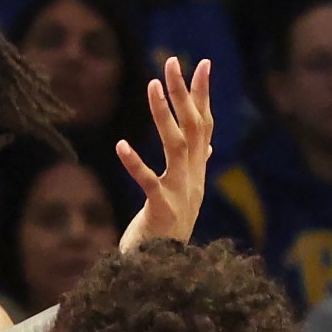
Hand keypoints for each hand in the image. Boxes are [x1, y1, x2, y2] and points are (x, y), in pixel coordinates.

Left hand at [117, 56, 213, 251]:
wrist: (165, 270)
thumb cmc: (170, 231)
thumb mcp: (186, 194)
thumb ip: (196, 166)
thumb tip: (210, 146)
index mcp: (197, 170)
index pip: (204, 125)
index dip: (204, 95)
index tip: (203, 64)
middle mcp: (194, 176)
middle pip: (193, 126)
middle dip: (184, 93)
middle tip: (173, 62)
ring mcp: (180, 192)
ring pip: (175, 145)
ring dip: (163, 114)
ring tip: (151, 86)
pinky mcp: (161, 209)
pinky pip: (148, 182)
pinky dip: (135, 163)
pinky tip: (121, 145)